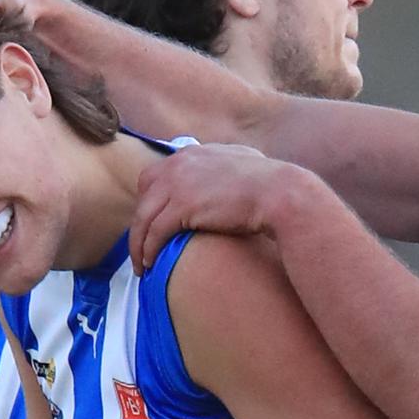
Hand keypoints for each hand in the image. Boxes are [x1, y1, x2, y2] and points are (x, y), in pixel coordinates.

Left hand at [131, 144, 330, 274]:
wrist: (280, 194)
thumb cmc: (271, 184)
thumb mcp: (244, 162)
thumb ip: (227, 164)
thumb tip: (231, 167)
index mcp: (193, 153)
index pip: (156, 176)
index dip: (151, 201)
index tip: (153, 223)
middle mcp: (180, 164)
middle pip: (144, 195)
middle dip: (141, 221)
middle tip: (143, 245)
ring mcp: (178, 184)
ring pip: (144, 217)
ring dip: (139, 243)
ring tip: (143, 265)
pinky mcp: (182, 206)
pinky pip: (154, 232)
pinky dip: (149, 250)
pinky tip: (152, 264)